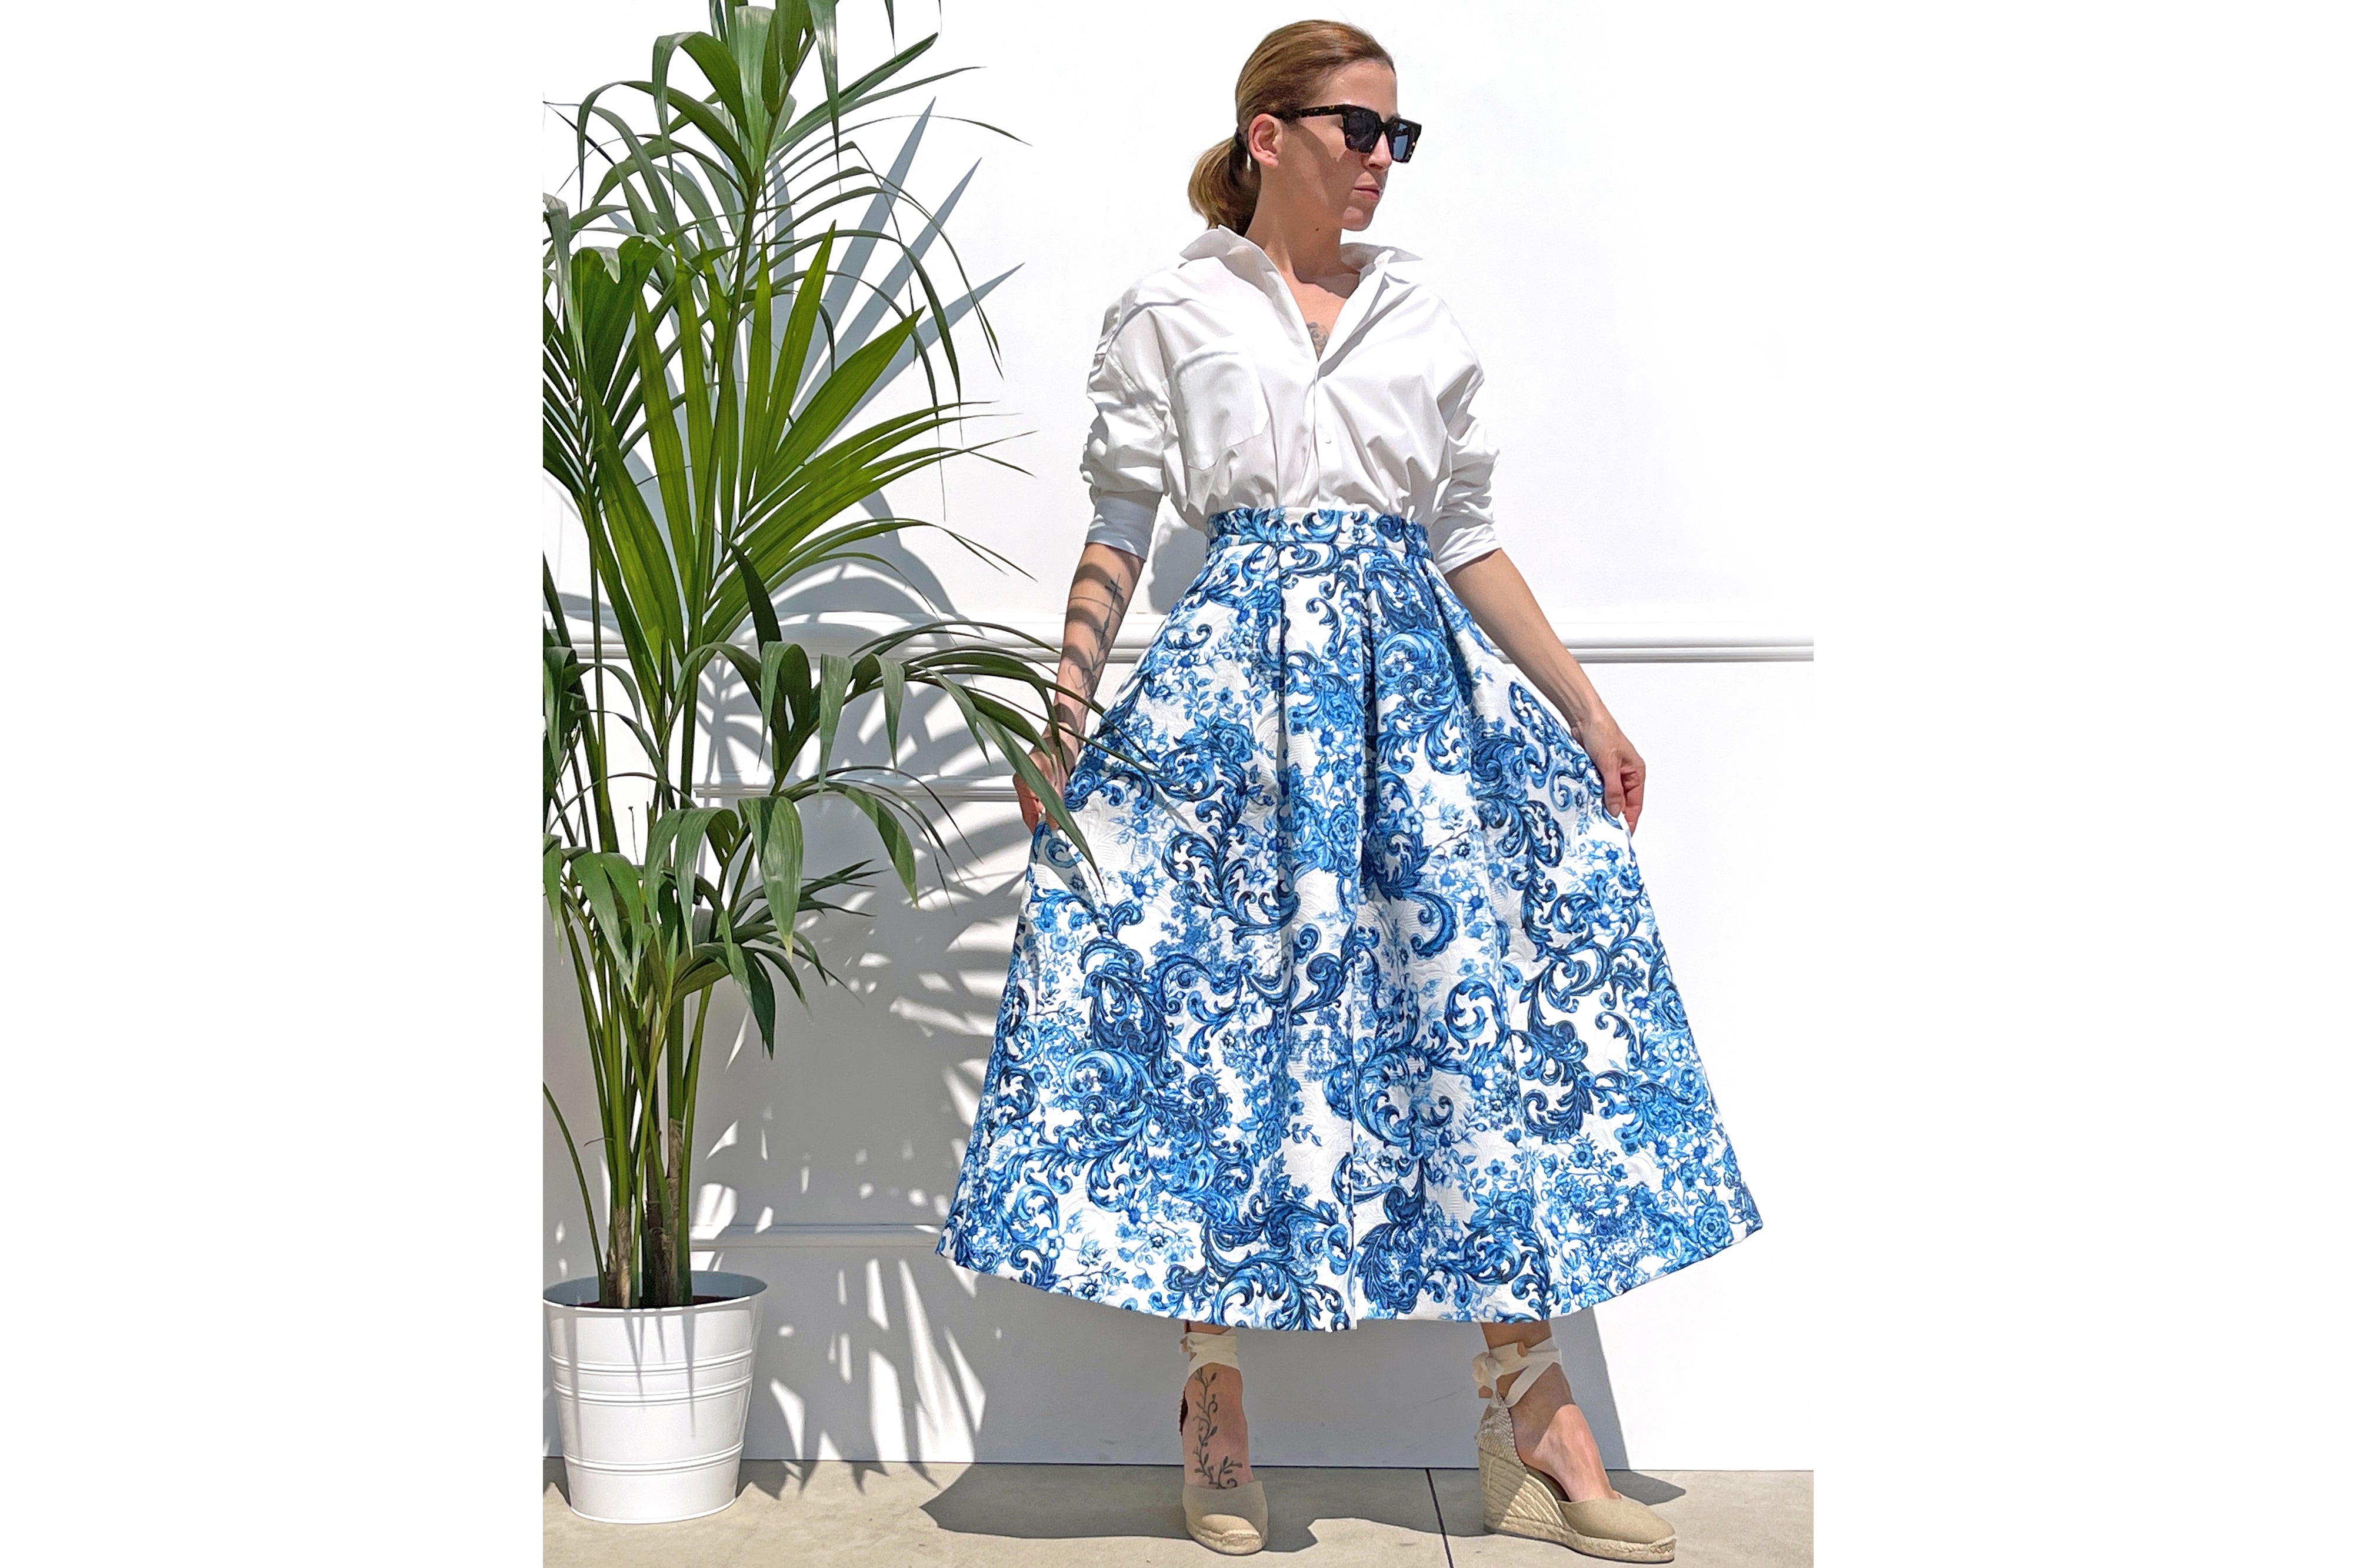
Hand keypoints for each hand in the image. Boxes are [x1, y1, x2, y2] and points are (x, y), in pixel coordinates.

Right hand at [1016, 722, 1085, 831]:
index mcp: (1022, 781)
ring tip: (1063, 819)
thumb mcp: (1058, 779)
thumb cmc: (1058, 746)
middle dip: (1045, 821)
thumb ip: (1054, 803)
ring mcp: (1035, 780)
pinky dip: (1056, 803)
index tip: (1047, 838)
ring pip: (1042, 804)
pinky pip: (1048, 797)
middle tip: (1058, 831)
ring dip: (1052, 812)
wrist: (1067, 731)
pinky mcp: (1045, 778)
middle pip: (1033, 810)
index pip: (1027, 813)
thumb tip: (1052, 823)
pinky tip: (1064, 806)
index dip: (1037, 827)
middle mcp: (1026, 781)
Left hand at [1578, 720, 1646, 834]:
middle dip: (1614, 816)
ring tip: (1594, 822)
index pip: (1635, 804)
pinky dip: (1592, 798)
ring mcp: (1610, 774)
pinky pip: (1596, 790)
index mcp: (1635, 773)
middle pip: (1622, 803)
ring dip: (1601, 807)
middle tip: (1604, 831)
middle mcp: (1625, 775)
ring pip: (1608, 797)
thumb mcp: (1609, 764)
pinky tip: (1586, 807)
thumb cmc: (1602, 733)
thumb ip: (1613, 789)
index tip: (1622, 835)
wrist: (1584, 717)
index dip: (1630, 820)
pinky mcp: (1596, 772)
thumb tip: (1615, 811)